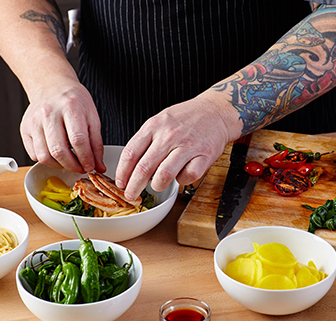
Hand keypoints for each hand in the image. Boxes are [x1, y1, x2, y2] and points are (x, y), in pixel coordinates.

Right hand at [20, 80, 105, 173]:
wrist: (52, 86)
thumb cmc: (74, 101)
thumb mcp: (92, 117)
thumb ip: (96, 144)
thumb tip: (99, 167)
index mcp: (70, 106)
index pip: (78, 140)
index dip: (85, 158)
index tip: (91, 166)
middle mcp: (48, 112)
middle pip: (58, 151)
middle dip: (72, 166)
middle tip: (80, 168)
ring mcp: (34, 121)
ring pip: (44, 156)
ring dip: (59, 166)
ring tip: (69, 162)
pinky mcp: (24, 128)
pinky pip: (34, 154)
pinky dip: (47, 160)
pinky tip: (56, 155)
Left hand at [115, 94, 241, 200]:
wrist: (215, 111)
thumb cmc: (187, 118)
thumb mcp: (160, 120)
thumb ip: (146, 140)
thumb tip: (130, 166)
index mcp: (154, 126)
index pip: (130, 153)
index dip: (122, 172)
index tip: (121, 183)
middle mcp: (169, 135)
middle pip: (144, 168)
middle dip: (134, 187)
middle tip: (131, 194)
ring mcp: (187, 146)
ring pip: (164, 175)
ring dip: (157, 186)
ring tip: (156, 186)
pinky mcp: (204, 156)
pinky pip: (187, 177)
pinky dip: (181, 181)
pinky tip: (180, 176)